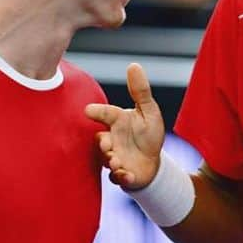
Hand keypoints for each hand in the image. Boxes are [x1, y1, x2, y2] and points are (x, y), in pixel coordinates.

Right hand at [85, 63, 165, 189]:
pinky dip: (122, 178)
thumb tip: (133, 65)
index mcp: (117, 121)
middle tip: (107, 144)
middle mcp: (112, 139)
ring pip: (106, 160)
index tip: (88, 110)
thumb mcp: (149, 112)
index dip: (97, 111)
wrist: (153, 163)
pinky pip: (117, 178)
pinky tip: (129, 176)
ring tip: (118, 162)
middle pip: (101, 140)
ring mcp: (115, 157)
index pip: (105, 113)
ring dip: (111, 161)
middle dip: (102, 143)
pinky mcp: (121, 174)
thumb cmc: (148, 134)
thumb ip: (141, 91)